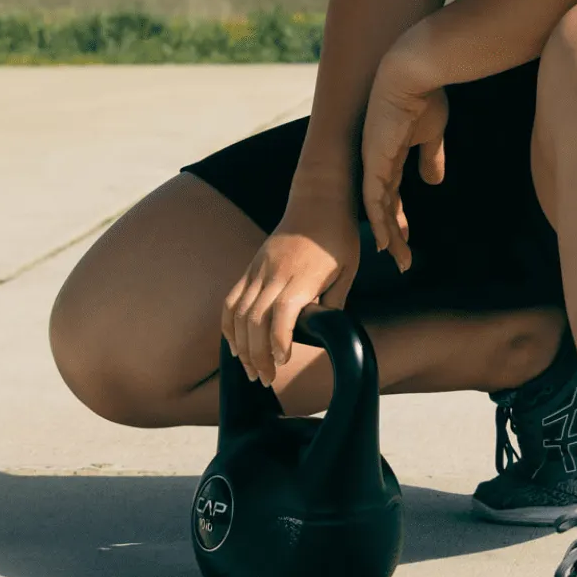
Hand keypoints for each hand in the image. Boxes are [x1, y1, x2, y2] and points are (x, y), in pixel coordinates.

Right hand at [221, 195, 359, 384]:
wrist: (318, 198)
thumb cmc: (338, 235)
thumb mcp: (348, 269)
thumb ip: (334, 301)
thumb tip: (323, 331)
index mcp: (302, 276)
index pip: (282, 313)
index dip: (278, 340)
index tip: (282, 361)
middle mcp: (275, 273)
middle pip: (255, 320)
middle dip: (257, 355)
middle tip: (265, 379)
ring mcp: (259, 269)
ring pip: (239, 313)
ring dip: (241, 345)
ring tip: (250, 369)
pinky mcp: (252, 266)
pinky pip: (232, 299)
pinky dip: (229, 325)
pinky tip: (235, 344)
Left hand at [361, 41, 449, 272]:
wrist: (414, 73)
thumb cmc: (424, 95)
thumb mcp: (432, 133)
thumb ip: (431, 157)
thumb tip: (433, 181)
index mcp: (390, 154)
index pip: (392, 194)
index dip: (398, 218)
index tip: (406, 238)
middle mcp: (377, 161)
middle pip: (383, 207)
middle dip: (393, 234)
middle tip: (402, 258)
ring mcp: (374, 162)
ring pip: (378, 209)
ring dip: (389, 236)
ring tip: (399, 259)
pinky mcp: (375, 161)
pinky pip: (375, 200)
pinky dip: (380, 223)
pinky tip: (386, 242)